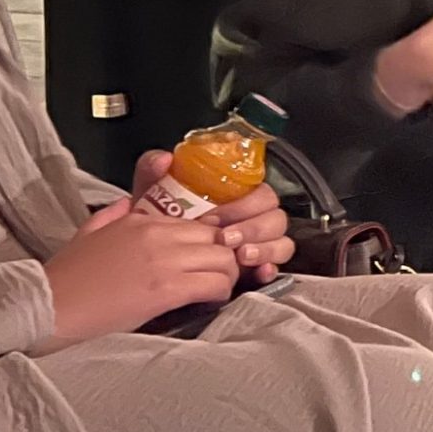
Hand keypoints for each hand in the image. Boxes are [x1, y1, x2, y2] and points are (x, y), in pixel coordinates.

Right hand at [40, 198, 240, 348]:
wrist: (48, 306)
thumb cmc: (65, 277)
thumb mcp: (88, 234)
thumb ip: (112, 215)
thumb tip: (127, 203)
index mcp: (141, 221)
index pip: (199, 222)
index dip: (210, 241)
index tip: (208, 256)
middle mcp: (158, 235)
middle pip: (218, 238)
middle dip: (226, 256)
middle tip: (219, 274)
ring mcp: (164, 260)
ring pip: (224, 259)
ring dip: (227, 276)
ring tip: (216, 289)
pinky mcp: (167, 289)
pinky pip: (215, 284)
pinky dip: (220, 293)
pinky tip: (209, 301)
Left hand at [130, 153, 294, 283]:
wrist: (150, 255)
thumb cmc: (160, 221)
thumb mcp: (153, 195)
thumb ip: (152, 171)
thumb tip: (165, 158)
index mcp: (239, 197)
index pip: (263, 195)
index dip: (245, 206)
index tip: (214, 217)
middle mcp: (255, 219)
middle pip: (276, 219)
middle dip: (254, 228)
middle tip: (226, 238)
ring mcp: (259, 245)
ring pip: (283, 244)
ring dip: (265, 248)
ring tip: (241, 255)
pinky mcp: (255, 268)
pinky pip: (275, 268)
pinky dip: (269, 269)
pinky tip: (258, 273)